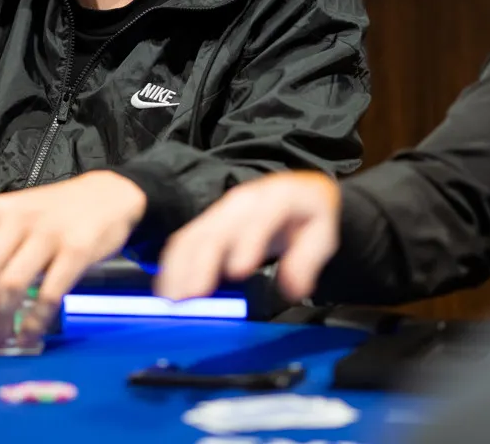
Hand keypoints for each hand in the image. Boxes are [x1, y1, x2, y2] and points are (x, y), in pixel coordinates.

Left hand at [0, 171, 146, 345]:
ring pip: (11, 287)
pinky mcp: (76, 249)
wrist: (110, 194)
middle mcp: (20, 219)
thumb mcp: (23, 215)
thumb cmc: (62, 213)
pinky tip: (29, 335)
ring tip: (2, 340)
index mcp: (0, 211)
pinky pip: (48, 294)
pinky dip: (34, 322)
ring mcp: (49, 233)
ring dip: (1, 322)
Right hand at [155, 171, 341, 302]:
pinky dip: (174, 264)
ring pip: (194, 235)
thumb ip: (307, 259)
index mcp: (275, 198)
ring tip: (173, 297)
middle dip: (201, 263)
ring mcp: (222, 210)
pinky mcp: (209, 222)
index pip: (259, 219)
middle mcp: (242, 202)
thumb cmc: (309, 214)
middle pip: (216, 230)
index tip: (237, 271)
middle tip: (192, 296)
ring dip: (180, 267)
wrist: (298, 191)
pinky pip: (185, 239)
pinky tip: (167, 285)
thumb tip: (292, 287)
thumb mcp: (322, 233)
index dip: (247, 243)